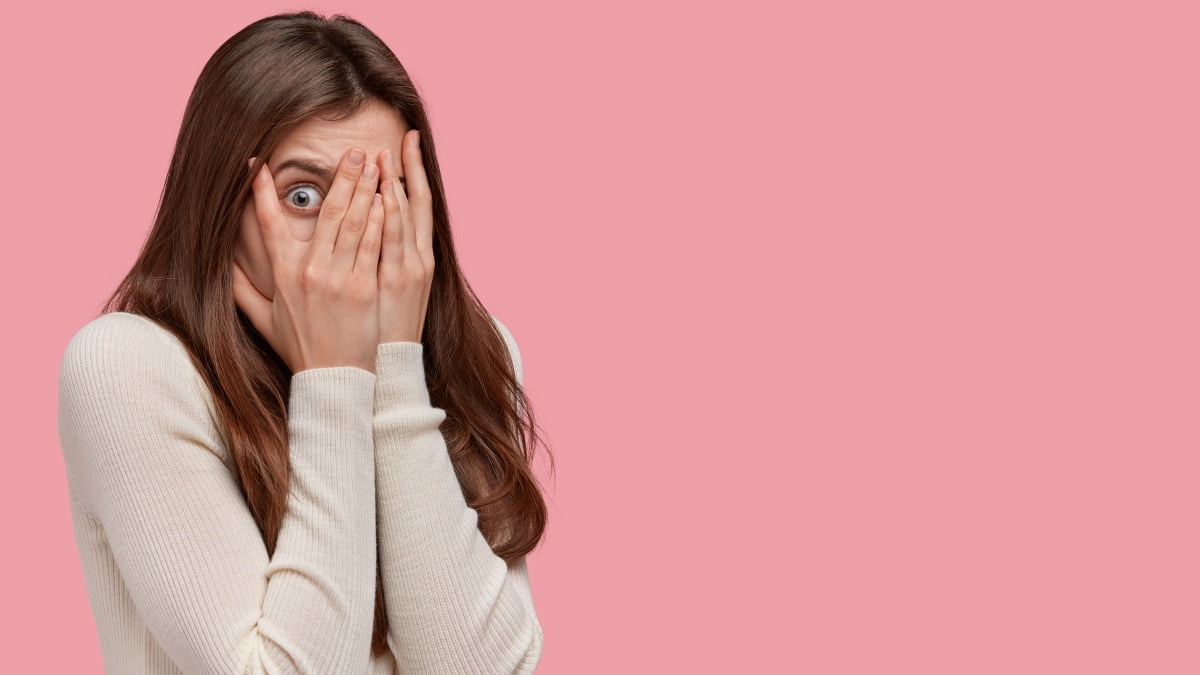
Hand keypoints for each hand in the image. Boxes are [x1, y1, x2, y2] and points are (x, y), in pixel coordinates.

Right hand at [231, 147, 384, 373]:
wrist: (334, 380)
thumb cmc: (302, 350)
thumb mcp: (263, 320)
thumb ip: (241, 291)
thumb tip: (221, 268)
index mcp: (284, 273)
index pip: (268, 223)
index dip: (262, 191)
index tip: (257, 163)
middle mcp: (310, 269)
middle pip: (326, 211)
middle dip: (340, 177)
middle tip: (353, 151)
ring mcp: (339, 277)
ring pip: (354, 222)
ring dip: (365, 188)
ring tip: (375, 163)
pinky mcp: (364, 287)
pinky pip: (373, 244)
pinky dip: (380, 218)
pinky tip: (386, 196)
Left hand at [376, 130, 434, 344]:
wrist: (387, 364)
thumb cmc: (379, 330)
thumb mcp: (391, 290)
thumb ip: (381, 256)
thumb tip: (367, 228)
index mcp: (415, 255)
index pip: (417, 205)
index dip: (414, 173)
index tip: (408, 144)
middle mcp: (418, 257)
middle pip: (418, 202)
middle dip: (410, 168)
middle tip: (404, 136)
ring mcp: (412, 267)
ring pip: (407, 216)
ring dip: (399, 183)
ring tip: (390, 153)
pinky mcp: (401, 279)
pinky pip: (395, 240)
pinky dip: (393, 215)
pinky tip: (388, 191)